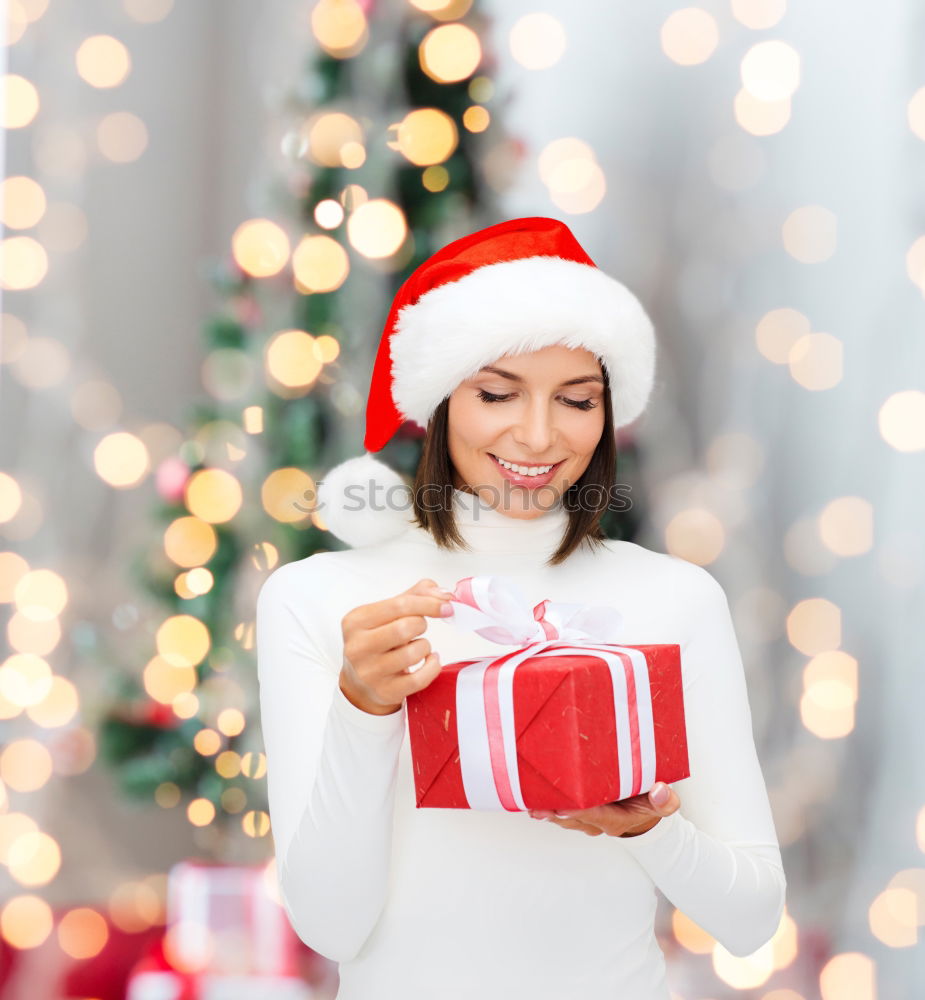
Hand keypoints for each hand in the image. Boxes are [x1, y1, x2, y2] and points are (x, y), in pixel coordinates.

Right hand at [339, 578, 455, 715]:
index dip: (428, 603)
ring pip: (414, 653)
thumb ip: (414, 596)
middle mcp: (358, 647)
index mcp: (355, 621)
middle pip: (406, 627)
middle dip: (421, 624)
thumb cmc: (378, 641)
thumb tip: (443, 594)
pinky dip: (433, 667)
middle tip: (419, 628)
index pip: (399, 605)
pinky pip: (421, 679)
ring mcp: (370, 672)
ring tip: (419, 647)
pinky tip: (430, 661)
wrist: (360, 683)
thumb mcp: (387, 614)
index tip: (446, 605)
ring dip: (425, 646)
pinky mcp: (385, 692)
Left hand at [527, 782, 680, 836]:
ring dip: (545, 809)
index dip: (579, 811)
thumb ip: (665, 801)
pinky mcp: (577, 810)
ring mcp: (584, 818)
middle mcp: (595, 822)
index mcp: (614, 820)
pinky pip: (558, 808)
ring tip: (529, 801)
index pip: (595, 815)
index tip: (563, 807)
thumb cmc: (650, 805)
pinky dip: (546, 802)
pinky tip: (531, 796)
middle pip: (571, 817)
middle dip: (553, 811)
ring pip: (561, 815)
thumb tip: (660, 791)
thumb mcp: (664, 804)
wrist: (644, 814)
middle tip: (536, 805)